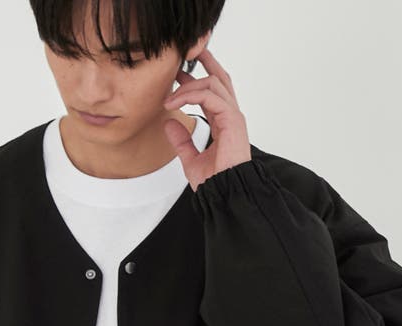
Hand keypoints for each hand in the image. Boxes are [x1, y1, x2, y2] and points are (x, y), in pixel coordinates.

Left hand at [162, 46, 251, 191]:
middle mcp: (230, 115)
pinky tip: (174, 103)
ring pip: (212, 84)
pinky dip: (191, 95)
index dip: (195, 80)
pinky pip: (211, 96)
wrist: (224, 193)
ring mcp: (233, 116)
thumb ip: (181, 141)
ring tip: (168, 98)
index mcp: (223, 122)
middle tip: (183, 57)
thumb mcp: (191, 159)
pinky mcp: (232, 119)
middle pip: (219, 78)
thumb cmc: (214, 181)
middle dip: (203, 63)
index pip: (212, 92)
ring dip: (187, 86)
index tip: (177, 75)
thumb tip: (168, 124)